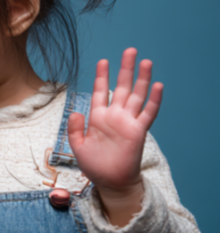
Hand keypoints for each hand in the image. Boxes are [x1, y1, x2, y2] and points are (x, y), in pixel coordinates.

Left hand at [67, 48, 162, 225]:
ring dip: (141, 79)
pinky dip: (154, 100)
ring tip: (145, 62)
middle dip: (125, 69)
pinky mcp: (138, 131)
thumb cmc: (94, 165)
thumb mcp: (77, 147)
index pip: (100, 91)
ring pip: (136, 95)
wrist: (110, 182)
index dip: (101, 76)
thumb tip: (75, 113)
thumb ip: (74, 129)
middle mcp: (114, 116)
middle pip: (121, 87)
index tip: (103, 61)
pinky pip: (148, 113)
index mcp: (98, 117)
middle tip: (130, 50)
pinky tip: (157, 86)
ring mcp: (127, 122)